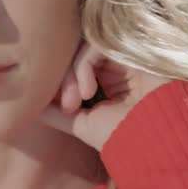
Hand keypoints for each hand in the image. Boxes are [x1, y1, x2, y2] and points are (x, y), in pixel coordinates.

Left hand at [39, 38, 172, 149]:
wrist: (155, 142)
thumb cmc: (124, 138)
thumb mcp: (83, 124)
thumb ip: (59, 112)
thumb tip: (32, 106)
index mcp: (112, 81)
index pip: (77, 69)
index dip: (64, 85)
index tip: (65, 110)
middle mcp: (120, 65)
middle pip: (78, 56)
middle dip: (65, 81)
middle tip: (68, 106)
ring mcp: (126, 55)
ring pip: (84, 49)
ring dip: (72, 76)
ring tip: (76, 104)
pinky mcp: (132, 46)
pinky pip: (95, 46)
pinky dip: (84, 67)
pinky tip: (88, 91)